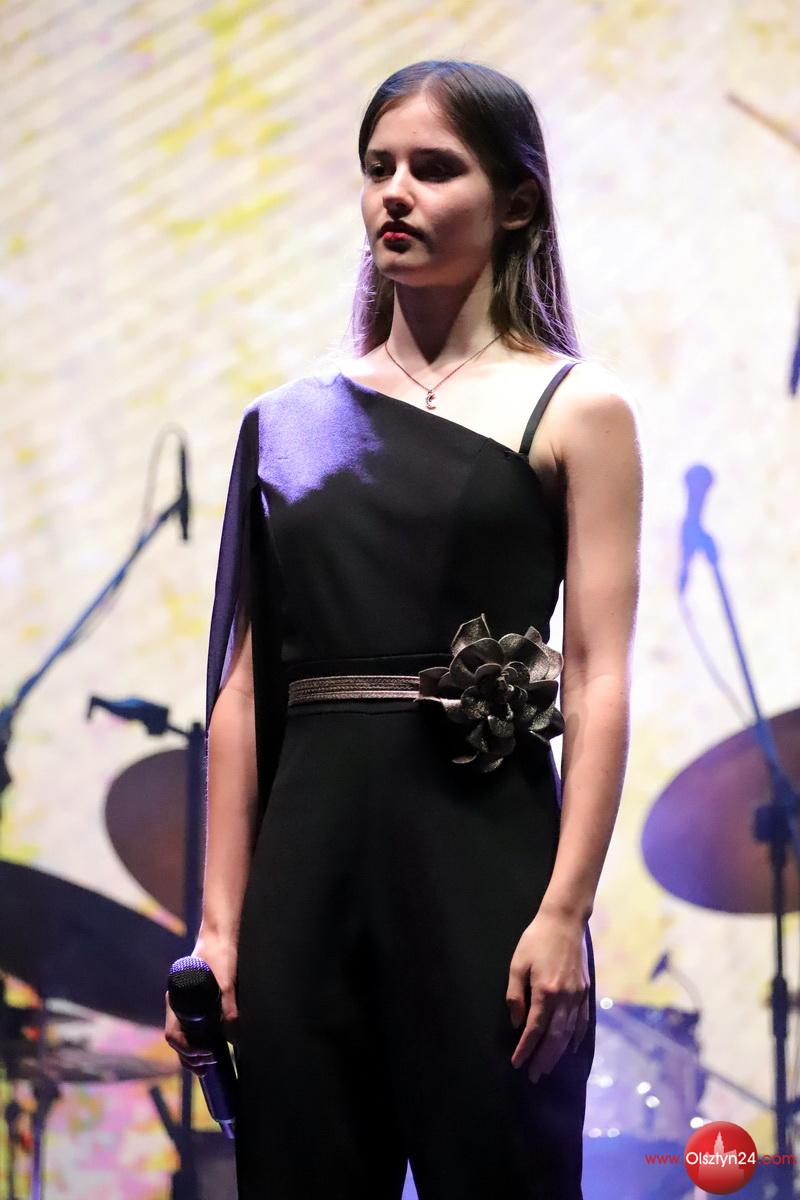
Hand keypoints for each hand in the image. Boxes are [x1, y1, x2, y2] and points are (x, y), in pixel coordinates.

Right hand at [164, 931, 238, 1076]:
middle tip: (209, 1065)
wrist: (222, 936)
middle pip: (177, 1042)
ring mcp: (187, 1007)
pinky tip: (211, 1051)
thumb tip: (234, 1039)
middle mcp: (178, 1005)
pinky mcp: (199, 1006)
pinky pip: (194, 1030)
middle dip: (190, 1058)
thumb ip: (229, 1007)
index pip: (173, 1035)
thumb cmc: (220, 955)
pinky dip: (200, 1044)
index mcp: (176, 1000)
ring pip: (184, 1038)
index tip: (207, 1054)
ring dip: (193, 1055)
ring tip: (208, 1064)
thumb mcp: (226, 980)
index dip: (188, 1050)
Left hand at [506, 907, 589, 1082]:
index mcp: (545, 991)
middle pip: (554, 1038)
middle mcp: (564, 998)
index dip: (525, 1048)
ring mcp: (577, 995)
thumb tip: (517, 1023)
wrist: (564, 921)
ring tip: (547, 1067)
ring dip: (558, 1053)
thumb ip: (516, 996)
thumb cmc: (536, 940)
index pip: (534, 1029)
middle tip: (533, 1076)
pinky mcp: (585, 991)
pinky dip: (576, 1038)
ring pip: (569, 1033)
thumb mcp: (517, 964)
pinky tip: (569, 1048)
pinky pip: (582, 1021)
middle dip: (543, 1059)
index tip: (517, 1063)